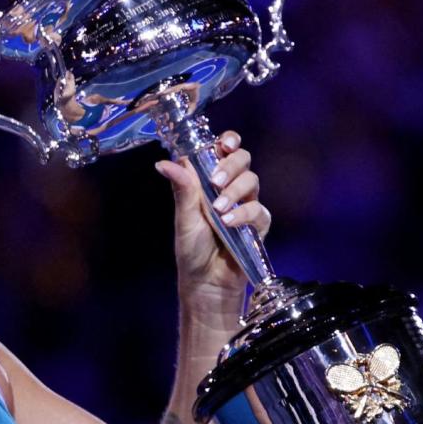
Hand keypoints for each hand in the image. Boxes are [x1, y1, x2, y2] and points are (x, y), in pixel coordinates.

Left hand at [154, 130, 269, 305]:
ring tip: (218, 209)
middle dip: (231, 165)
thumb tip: (163, 162)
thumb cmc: (192, 249)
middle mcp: (230, 188)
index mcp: (210, 180)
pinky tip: (229, 223)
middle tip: (216, 181)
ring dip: (234, 191)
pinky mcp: (258, 225)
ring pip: (252, 181)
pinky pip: (259, 210)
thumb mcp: (184, 217)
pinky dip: (244, 214)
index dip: (228, 141)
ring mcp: (246, 204)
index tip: (225, 144)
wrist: (205, 282)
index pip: (224, 150)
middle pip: (243, 159)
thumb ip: (182, 189)